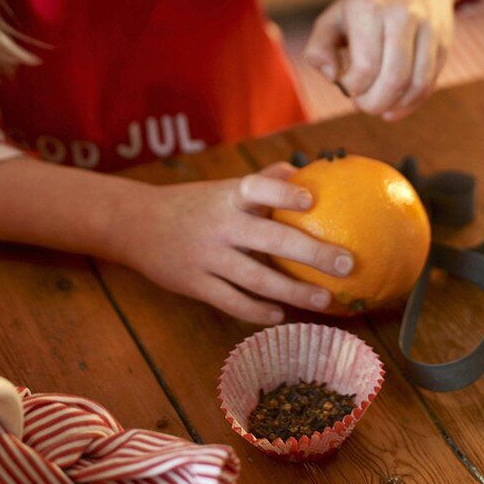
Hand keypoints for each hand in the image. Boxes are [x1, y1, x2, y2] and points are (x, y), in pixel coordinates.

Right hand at [116, 163, 353, 324]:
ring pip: (256, 278)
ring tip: (324, 300)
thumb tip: (304, 168)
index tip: (312, 199)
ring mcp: (208, 256)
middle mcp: (220, 224)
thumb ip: (262, 179)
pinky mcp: (195, 284)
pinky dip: (257, 311)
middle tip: (347, 263)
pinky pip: (231, 302)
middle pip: (270, 239)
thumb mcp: (223, 187)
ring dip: (293, 292)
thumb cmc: (194, 203)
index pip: (258, 187)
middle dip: (312, 253)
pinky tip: (281, 315)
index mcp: (229, 195)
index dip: (284, 191)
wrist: (136, 224)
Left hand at [304, 0, 454, 119]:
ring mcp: (427, 28)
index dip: (353, 88)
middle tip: (363, 104)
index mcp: (369, 9)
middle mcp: (402, 15)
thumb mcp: (333, 18)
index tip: (346, 86)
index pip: (365, 67)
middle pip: (394, 79)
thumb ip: (318, 48)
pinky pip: (430, 82)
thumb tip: (332, 77)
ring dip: (395, 106)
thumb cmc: (366, 6)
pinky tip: (397, 105)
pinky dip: (412, 102)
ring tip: (380, 106)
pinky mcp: (443, 41)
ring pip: (417, 84)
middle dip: (375, 103)